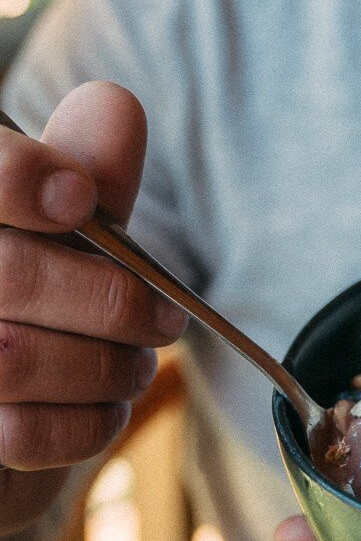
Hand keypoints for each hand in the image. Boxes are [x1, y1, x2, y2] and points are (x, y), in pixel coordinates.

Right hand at [0, 82, 187, 536]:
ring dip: (107, 368)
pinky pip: (19, 435)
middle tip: (165, 321)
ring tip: (136, 367)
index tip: (80, 199)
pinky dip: (86, 426)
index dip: (20, 179)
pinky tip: (102, 412)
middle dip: (112, 301)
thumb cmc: (35, 308)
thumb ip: (85, 170)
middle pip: (10, 275)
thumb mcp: (65, 231)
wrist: (3, 420)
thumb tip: (114, 106)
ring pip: (14, 358)